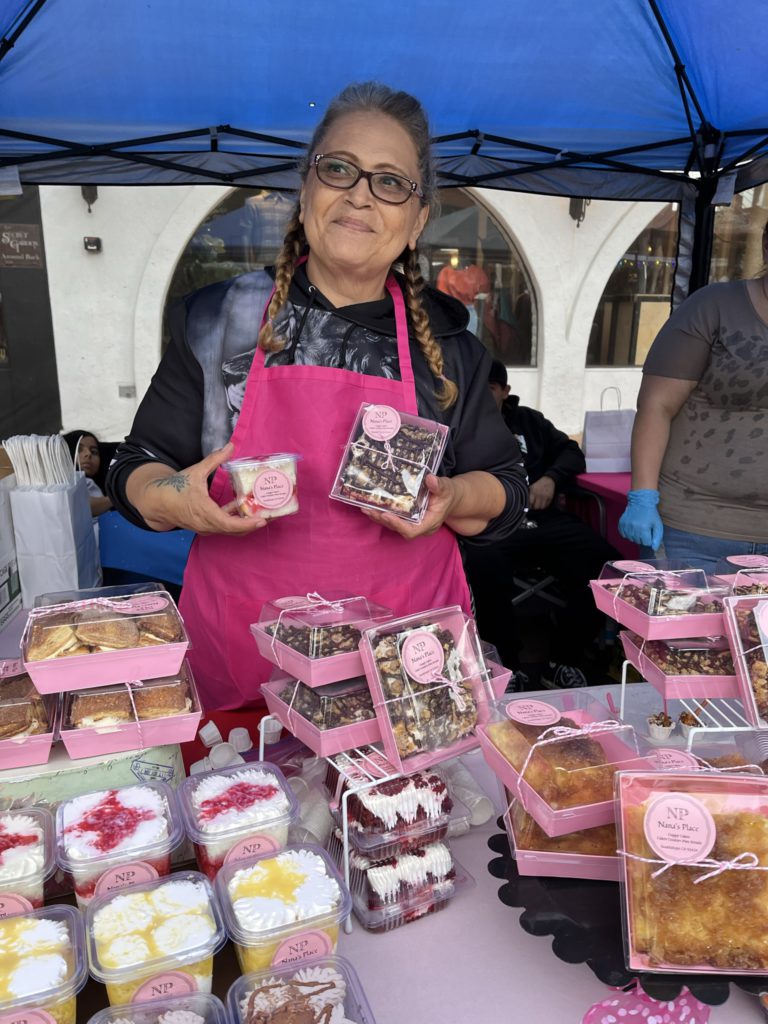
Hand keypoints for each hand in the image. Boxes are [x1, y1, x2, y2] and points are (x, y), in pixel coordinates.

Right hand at [138, 443, 267, 535]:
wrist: (156, 502)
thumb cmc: (174, 488)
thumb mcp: (195, 471)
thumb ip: (214, 459)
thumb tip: (230, 446)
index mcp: (204, 513)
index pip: (230, 524)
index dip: (247, 524)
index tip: (262, 520)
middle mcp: (206, 525)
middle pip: (234, 530)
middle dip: (252, 524)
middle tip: (270, 515)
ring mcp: (205, 528)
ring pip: (229, 530)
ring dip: (245, 523)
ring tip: (262, 512)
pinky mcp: (204, 526)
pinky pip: (223, 526)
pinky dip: (235, 520)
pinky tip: (243, 508)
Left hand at [363, 473, 461, 539]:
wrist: (450, 498)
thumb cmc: (448, 494)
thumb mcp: (446, 488)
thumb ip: (439, 486)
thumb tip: (430, 479)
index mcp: (429, 523)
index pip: (412, 530)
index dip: (398, 525)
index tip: (386, 515)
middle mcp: (420, 527)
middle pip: (399, 529)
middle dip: (383, 520)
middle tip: (369, 510)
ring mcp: (413, 524)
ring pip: (394, 525)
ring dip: (379, 518)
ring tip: (365, 508)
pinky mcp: (407, 519)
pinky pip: (394, 519)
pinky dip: (382, 513)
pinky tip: (371, 506)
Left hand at [528, 476, 555, 510]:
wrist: (548, 480)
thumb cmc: (538, 484)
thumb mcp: (531, 487)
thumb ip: (528, 494)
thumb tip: (525, 502)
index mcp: (533, 492)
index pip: (530, 503)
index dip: (529, 505)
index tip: (529, 505)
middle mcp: (539, 495)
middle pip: (536, 507)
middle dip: (534, 507)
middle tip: (534, 505)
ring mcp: (545, 497)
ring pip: (542, 507)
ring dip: (540, 507)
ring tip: (538, 505)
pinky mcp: (550, 498)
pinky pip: (547, 505)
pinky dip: (544, 505)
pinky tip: (542, 503)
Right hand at [618, 488, 663, 548]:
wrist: (641, 501)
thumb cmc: (651, 514)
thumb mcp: (658, 525)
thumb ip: (657, 537)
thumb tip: (654, 549)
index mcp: (644, 528)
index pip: (646, 543)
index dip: (649, 538)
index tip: (649, 531)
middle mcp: (634, 527)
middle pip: (638, 542)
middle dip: (642, 538)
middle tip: (644, 529)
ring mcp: (626, 525)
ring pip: (631, 539)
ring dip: (635, 536)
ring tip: (638, 528)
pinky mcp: (621, 523)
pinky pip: (623, 535)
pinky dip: (627, 534)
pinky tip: (632, 528)